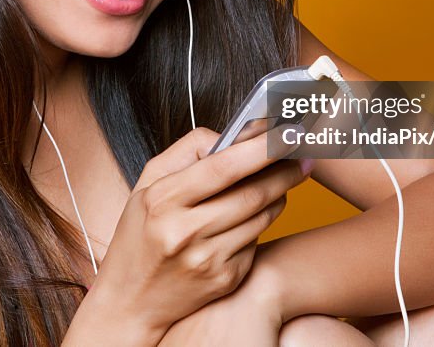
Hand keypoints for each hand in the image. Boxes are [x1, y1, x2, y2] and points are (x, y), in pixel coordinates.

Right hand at [82, 126, 309, 342]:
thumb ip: (187, 151)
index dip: (260, 148)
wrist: (131, 299)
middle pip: (250, 193)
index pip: (222, 168)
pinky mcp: (224, 279)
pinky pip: (257, 240)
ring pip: (261, 217)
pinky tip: (263, 210)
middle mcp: (184, 231)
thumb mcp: (147, 184)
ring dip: (280, 193)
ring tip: (288, 176)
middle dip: (284, 169)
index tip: (286, 133)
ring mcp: (207, 259)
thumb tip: (233, 135)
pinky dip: (264, 220)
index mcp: (162, 200)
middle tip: (301, 152)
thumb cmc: (140, 234)